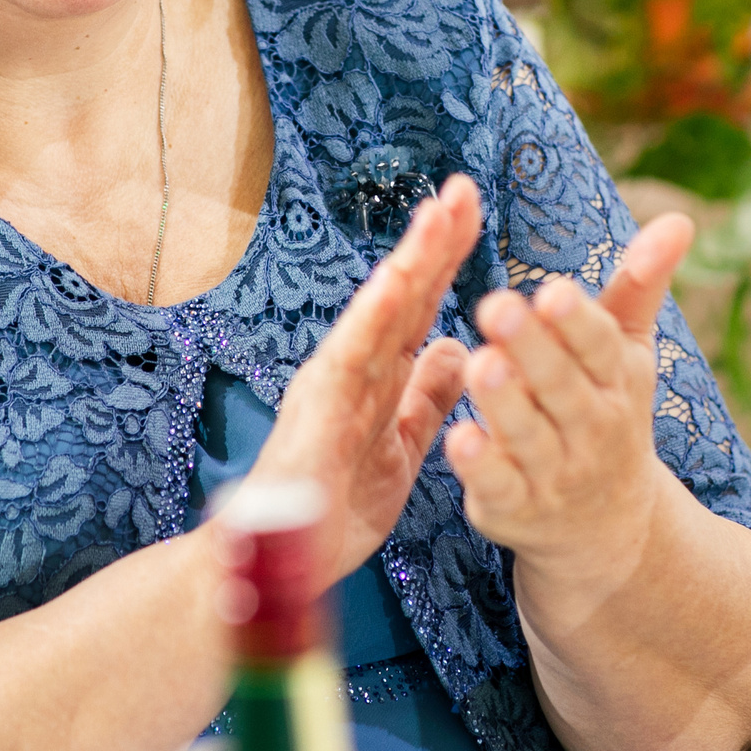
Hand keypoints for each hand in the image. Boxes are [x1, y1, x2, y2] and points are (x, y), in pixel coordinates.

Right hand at [237, 176, 477, 585]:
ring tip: (436, 215)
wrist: (278, 564)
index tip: (472, 211)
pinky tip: (396, 282)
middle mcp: (351, 370)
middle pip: (400, 296)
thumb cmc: (332, 509)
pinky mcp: (316, 415)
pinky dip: (371, 319)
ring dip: (407, 263)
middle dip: (432, 242)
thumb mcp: (402, 446)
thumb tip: (458, 350)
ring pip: (377, 316)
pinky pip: (348, 361)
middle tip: (463, 187)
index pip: (418, 308)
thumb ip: (426, 398)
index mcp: (375, 378)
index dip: (445, 260)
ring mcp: (331, 387)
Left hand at [444, 213, 694, 571]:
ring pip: (528, 434)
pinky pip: (499, 485)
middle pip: (562, 385)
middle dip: (532, 348)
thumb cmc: (607, 414)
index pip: (600, 346)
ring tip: (480, 364)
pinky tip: (460, 437)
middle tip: (497, 307)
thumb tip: (680, 219)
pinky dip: (481, 465)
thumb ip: (640, 285)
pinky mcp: (514, 506)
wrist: (608, 528)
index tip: (551, 291)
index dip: (577, 322)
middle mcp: (592, 427)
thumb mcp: (628, 353)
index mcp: (617, 381)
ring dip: (504, 402)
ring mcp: (554, 472)